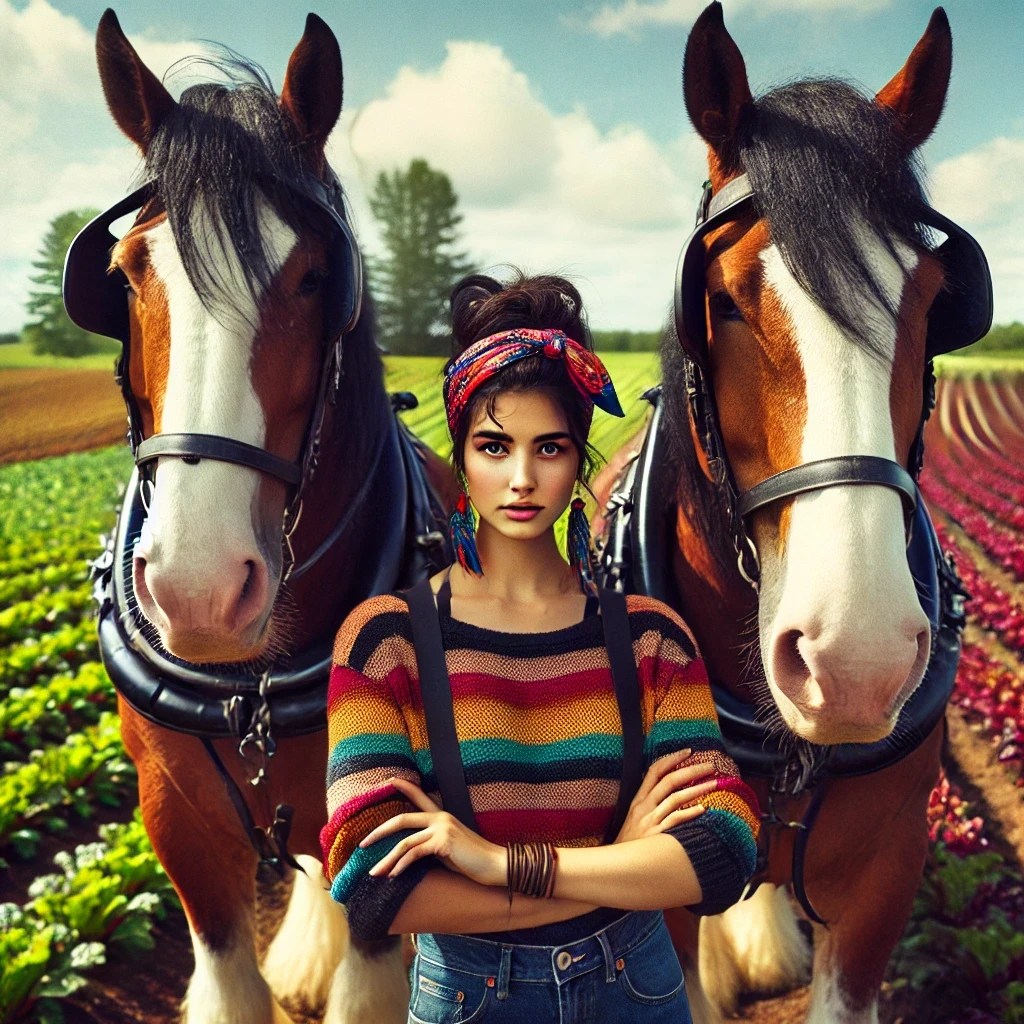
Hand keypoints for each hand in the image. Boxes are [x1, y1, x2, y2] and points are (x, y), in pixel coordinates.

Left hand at [360, 777, 505, 886]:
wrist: (495, 864)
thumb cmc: (472, 860)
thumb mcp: (448, 848)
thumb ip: (431, 844)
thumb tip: (410, 853)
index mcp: (442, 816)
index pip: (419, 795)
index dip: (403, 786)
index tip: (387, 781)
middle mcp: (440, 817)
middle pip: (402, 819)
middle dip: (379, 832)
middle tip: (363, 844)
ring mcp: (442, 828)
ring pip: (405, 842)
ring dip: (387, 859)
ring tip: (374, 873)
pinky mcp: (443, 842)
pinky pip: (414, 853)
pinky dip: (401, 865)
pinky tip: (393, 876)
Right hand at [614, 750, 717, 843]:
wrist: (616, 866)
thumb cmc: (629, 844)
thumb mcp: (633, 819)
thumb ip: (648, 805)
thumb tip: (670, 793)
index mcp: (638, 800)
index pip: (654, 771)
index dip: (671, 758)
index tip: (688, 752)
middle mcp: (644, 807)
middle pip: (669, 780)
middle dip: (691, 770)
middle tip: (709, 765)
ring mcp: (650, 821)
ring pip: (675, 798)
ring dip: (696, 788)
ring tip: (713, 782)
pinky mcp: (657, 836)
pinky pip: (676, 820)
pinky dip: (690, 813)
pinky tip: (703, 809)